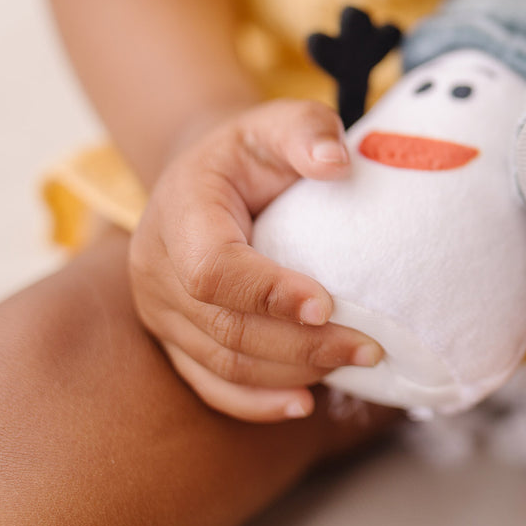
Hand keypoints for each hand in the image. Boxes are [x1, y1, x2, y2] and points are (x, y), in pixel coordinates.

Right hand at [128, 100, 383, 420]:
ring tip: (354, 362)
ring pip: (222, 362)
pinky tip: (303, 404)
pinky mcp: (175, 338)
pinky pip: (209, 383)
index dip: (268, 293)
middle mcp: (157, 267)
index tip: (328, 303)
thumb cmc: (253, 150)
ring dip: (291, 373)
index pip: (214, 269)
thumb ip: (307, 131)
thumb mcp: (279, 122)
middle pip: (223, 327)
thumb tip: (337, 164)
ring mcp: (160, 310)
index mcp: (179, 211)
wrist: (211, 176)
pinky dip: (256, 401)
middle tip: (369, 344)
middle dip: (301, 344)